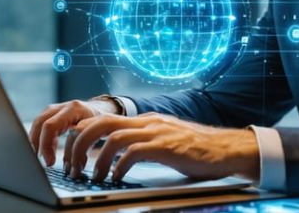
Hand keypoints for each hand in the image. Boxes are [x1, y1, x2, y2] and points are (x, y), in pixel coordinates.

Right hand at [29, 98, 119, 166]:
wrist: (100, 111)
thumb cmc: (100, 122)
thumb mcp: (97, 130)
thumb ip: (85, 141)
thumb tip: (75, 163)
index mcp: (74, 109)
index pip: (50, 126)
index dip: (46, 145)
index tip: (50, 162)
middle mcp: (62, 107)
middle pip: (40, 124)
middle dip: (38, 146)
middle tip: (44, 163)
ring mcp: (55, 109)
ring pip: (37, 125)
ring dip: (36, 144)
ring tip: (41, 160)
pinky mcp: (51, 115)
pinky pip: (40, 127)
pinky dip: (40, 141)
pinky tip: (45, 153)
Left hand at [66, 112, 259, 182]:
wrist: (226, 148)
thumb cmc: (197, 150)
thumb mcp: (164, 140)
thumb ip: (142, 143)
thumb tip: (115, 155)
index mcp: (144, 120)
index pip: (103, 118)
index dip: (82, 133)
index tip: (71, 152)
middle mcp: (147, 121)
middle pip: (100, 123)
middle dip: (80, 144)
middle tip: (74, 166)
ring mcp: (156, 132)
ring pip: (112, 137)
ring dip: (96, 159)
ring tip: (92, 177)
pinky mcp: (166, 146)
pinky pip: (133, 153)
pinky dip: (118, 166)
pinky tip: (115, 179)